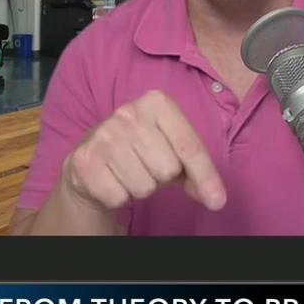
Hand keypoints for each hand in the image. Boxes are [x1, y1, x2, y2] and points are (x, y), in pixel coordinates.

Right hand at [61, 90, 225, 212]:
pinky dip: (119, 197)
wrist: (92, 158)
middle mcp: (128, 113)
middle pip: (168, 169)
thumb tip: (215, 198)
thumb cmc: (141, 152)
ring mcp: (104, 135)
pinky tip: (112, 180)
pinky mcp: (86, 160)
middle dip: (161, 177)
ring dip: (140, 187)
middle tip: (147, 166)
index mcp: (156, 102)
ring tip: (129, 172)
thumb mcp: (172, 151)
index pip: (189, 145)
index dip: (205, 177)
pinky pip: (120, 197)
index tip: (218, 201)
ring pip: (144, 186)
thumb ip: (196, 171)